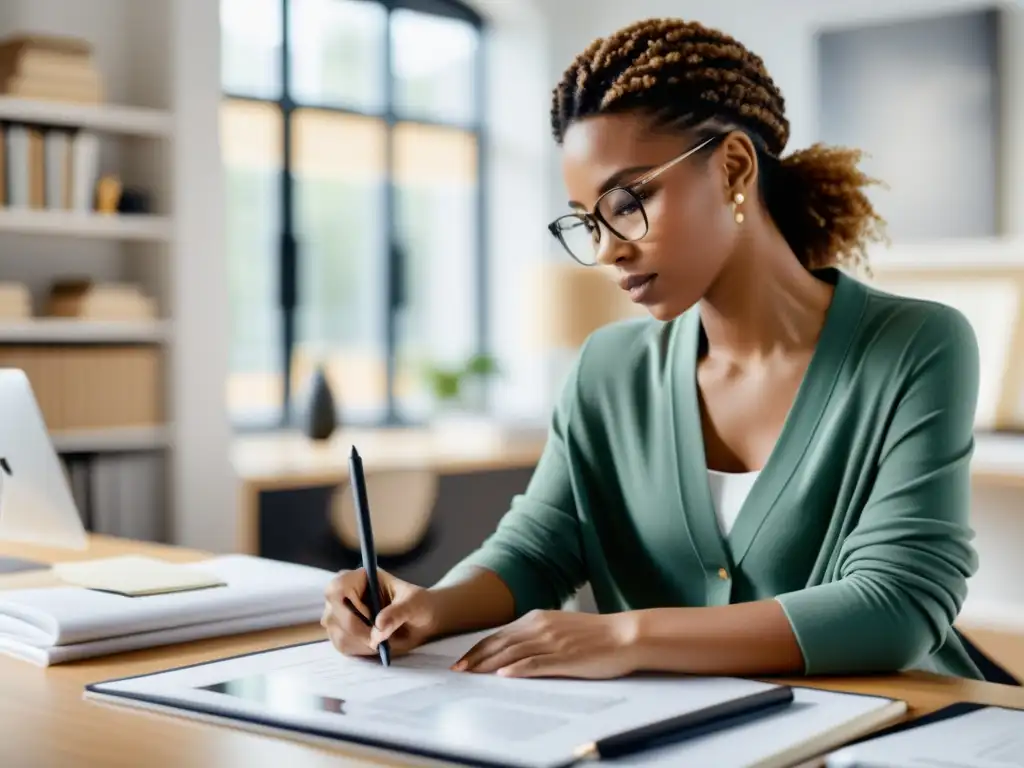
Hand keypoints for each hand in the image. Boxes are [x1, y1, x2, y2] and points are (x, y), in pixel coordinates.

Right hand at [322, 567, 439, 656]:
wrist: (421, 621)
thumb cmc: (419, 605)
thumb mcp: (414, 604)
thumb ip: (398, 612)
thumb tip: (378, 626)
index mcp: (360, 578)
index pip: (337, 588)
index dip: (348, 607)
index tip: (372, 620)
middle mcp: (345, 594)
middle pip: (333, 613)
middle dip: (357, 631)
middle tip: (380, 640)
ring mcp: (341, 614)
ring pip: (336, 632)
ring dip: (360, 642)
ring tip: (383, 640)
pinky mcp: (343, 632)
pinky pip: (341, 645)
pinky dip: (359, 649)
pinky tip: (376, 645)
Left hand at [452, 610, 638, 678]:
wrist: (625, 635)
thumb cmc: (595, 634)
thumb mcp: (560, 626)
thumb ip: (537, 633)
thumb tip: (513, 648)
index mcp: (538, 618)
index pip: (499, 634)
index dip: (479, 648)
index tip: (462, 661)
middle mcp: (541, 627)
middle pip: (500, 644)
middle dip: (476, 658)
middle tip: (458, 671)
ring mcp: (553, 642)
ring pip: (513, 653)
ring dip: (489, 664)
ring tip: (472, 675)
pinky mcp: (566, 657)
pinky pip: (536, 663)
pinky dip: (518, 669)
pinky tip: (505, 675)